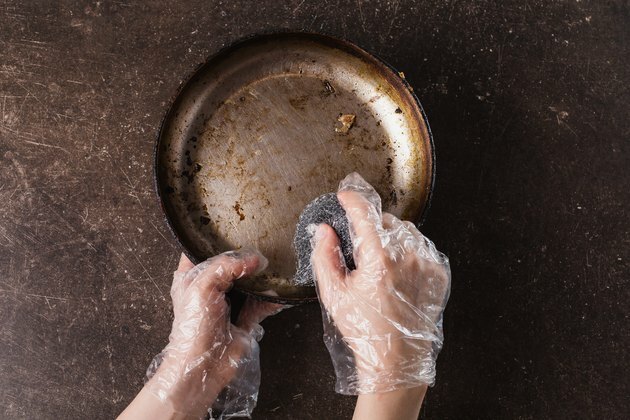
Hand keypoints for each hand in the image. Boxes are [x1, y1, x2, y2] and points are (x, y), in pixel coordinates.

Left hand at [139, 250, 281, 418]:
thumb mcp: (202, 286)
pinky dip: (272, 299)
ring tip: (273, 267)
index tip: (232, 228)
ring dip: (262, 278)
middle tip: (260, 245)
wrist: (202, 366)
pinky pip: (262, 304)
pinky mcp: (245, 319)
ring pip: (249, 282)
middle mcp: (210, 287)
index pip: (200, 249)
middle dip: (245, 257)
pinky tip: (278, 293)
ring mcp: (229, 303)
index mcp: (191, 276)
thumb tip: (253, 259)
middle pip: (230, 264)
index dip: (213, 238)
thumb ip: (226, 266)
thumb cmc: (192, 327)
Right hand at [311, 173, 450, 394]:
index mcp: (380, 258)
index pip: (365, 213)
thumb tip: (324, 230)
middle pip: (386, 220)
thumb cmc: (364, 329)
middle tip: (360, 247)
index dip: (352, 199)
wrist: (397, 358)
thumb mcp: (333, 294)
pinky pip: (422, 246)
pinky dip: (409, 249)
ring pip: (407, 230)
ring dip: (391, 235)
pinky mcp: (438, 273)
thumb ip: (324, 256)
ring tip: (380, 259)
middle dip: (371, 226)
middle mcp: (408, 255)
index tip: (345, 194)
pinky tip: (397, 268)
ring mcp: (427, 263)